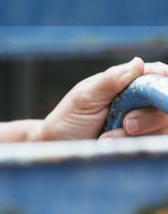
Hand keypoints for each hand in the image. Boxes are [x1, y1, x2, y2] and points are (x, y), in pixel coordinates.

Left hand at [39, 57, 167, 141]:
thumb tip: (138, 63)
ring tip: (106, 139)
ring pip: (161, 129)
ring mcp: (141, 126)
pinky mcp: (137, 146)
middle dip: (148, 117)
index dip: (163, 77)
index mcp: (124, 84)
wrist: (56, 150)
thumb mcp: (85, 97)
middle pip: (163, 105)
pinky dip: (131, 147)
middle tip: (127, 124)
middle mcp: (137, 103)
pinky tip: (110, 146)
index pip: (154, 75)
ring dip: (134, 135)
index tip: (164, 79)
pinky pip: (149, 146)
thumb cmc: (67, 119)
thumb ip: (111, 81)